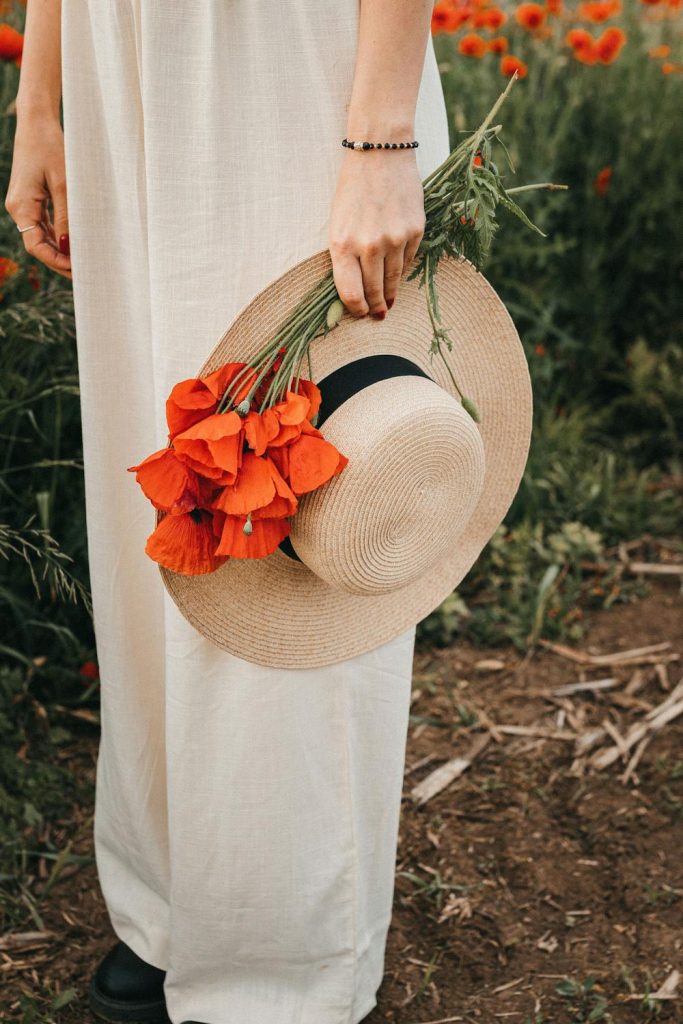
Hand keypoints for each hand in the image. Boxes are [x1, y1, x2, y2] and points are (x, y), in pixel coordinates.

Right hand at [4, 111, 71, 279]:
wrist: (37, 123)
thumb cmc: (51, 148)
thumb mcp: (63, 184)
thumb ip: (65, 217)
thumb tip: (68, 246)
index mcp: (21, 206)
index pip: (36, 246)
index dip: (56, 261)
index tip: (77, 270)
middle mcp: (18, 208)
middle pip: (38, 245)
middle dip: (59, 260)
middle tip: (85, 272)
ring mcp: (23, 204)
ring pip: (41, 237)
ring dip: (60, 250)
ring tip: (83, 260)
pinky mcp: (31, 199)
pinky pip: (43, 225)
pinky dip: (58, 236)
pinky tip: (74, 243)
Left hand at [328, 147, 425, 318]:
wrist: (380, 154)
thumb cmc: (352, 190)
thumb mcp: (337, 224)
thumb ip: (345, 256)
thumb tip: (356, 287)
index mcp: (342, 245)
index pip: (351, 293)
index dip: (356, 309)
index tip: (360, 313)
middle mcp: (369, 246)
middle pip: (373, 291)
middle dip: (376, 307)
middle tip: (378, 315)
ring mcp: (394, 240)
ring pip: (393, 279)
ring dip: (391, 294)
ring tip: (389, 303)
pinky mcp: (415, 231)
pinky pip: (408, 260)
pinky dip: (402, 269)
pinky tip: (398, 273)